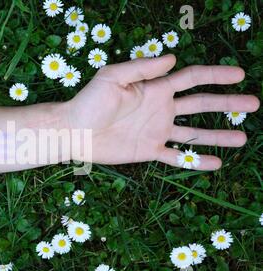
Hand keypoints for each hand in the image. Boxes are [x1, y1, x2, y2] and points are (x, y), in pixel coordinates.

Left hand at [66, 54, 259, 169]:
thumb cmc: (89, 101)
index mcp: (154, 89)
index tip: (238, 74)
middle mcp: (160, 109)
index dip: (215, 75)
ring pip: (193, 133)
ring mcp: (156, 131)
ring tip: (241, 137)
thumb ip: (142, 68)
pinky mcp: (148, 150)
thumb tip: (173, 58)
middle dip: (226, 104)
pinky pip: (176, 157)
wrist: (74, 132)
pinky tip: (215, 163)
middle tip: (253, 104)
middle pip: (200, 105)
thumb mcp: (113, 77)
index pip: (191, 79)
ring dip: (217, 135)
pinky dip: (194, 160)